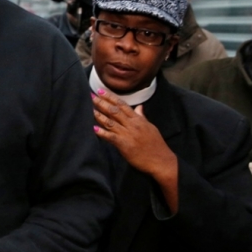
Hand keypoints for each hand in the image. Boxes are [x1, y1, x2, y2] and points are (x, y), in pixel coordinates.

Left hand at [92, 89, 178, 211]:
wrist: (161, 160)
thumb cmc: (156, 144)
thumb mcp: (150, 127)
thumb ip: (142, 117)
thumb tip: (139, 106)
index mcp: (138, 120)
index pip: (123, 105)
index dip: (111, 97)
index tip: (101, 90)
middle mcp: (132, 125)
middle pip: (115, 111)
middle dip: (102, 102)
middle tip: (92, 95)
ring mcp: (128, 134)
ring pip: (111, 122)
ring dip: (100, 115)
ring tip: (90, 109)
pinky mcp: (125, 145)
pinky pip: (111, 137)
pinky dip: (102, 132)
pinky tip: (94, 128)